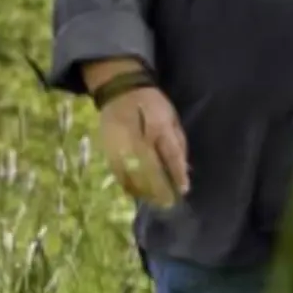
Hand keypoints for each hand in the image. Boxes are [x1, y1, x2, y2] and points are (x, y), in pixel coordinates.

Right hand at [96, 85, 189, 207]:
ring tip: (155, 201)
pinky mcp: (108, 149)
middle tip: (169, 203)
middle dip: (161, 188)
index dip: (177, 174)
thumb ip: (178, 142)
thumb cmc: (152, 103)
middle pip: (150, 170)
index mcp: (159, 127)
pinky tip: (137, 193)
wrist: (120, 89)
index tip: (183, 190)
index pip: (171, 155)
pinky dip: (128, 185)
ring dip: (145, 191)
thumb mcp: (172, 117)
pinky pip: (118, 172)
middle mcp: (138, 138)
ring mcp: (120, 145)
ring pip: (133, 174)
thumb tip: (184, 167)